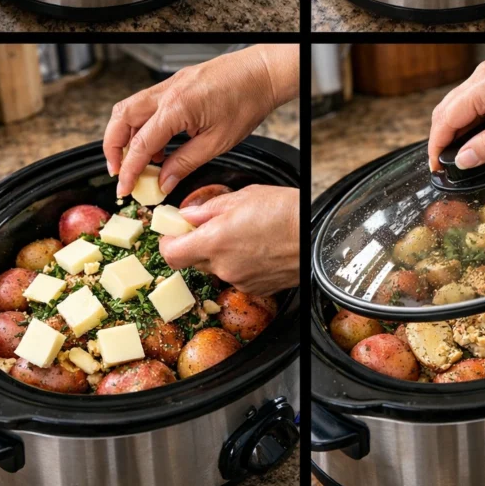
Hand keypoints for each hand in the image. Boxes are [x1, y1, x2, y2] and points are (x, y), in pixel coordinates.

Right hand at [103, 44, 297, 197]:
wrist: (262, 73)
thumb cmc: (247, 101)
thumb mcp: (217, 142)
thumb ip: (185, 162)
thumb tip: (164, 181)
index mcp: (176, 107)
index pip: (139, 144)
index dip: (129, 170)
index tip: (124, 188)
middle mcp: (167, 92)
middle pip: (121, 118)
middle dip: (113, 147)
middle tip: (119, 171)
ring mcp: (171, 84)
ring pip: (130, 107)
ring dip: (126, 134)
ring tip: (140, 160)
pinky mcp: (177, 83)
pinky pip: (148, 103)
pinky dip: (144, 124)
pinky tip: (158, 143)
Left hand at [159, 185, 299, 295]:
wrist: (317, 234)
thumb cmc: (286, 212)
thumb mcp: (242, 197)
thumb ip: (208, 209)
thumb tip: (188, 215)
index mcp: (214, 241)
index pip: (170, 254)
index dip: (167, 243)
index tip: (173, 233)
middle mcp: (222, 266)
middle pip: (193, 260)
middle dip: (198, 243)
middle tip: (214, 225)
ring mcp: (239, 280)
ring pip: (216, 267)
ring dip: (221, 253)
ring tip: (244, 234)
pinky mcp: (255, 288)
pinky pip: (237, 275)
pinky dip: (240, 263)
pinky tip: (256, 247)